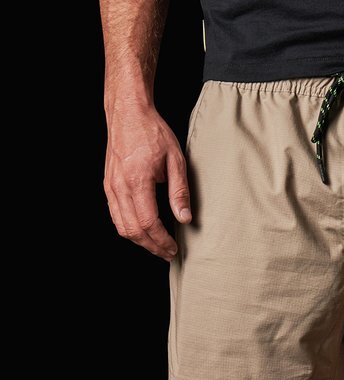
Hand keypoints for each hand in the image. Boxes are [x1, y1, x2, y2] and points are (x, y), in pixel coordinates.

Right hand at [104, 103, 191, 260]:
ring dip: (140, 241)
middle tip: (168, 253)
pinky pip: (115, 216)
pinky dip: (129, 229)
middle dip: (152, 246)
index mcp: (137, 180)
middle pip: (133, 230)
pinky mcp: (108, 185)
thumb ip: (179, 191)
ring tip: (157, 246)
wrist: (127, 112)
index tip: (173, 249)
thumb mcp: (175, 159)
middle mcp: (120, 186)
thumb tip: (184, 219)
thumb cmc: (152, 131)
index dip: (162, 240)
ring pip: (121, 227)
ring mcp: (111, 186)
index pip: (148, 223)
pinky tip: (143, 231)